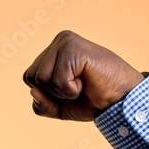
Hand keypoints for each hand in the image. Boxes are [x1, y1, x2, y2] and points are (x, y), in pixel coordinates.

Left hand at [23, 30, 145, 121]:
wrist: (120, 101)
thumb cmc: (92, 101)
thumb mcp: (59, 108)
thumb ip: (41, 103)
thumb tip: (33, 90)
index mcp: (54, 50)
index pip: (28, 77)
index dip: (46, 92)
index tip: (70, 87)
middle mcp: (59, 40)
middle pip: (31, 77)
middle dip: (52, 92)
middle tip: (78, 86)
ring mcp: (66, 42)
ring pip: (41, 78)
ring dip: (62, 91)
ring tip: (82, 82)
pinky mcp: (74, 48)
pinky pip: (57, 80)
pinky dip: (71, 90)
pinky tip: (87, 80)